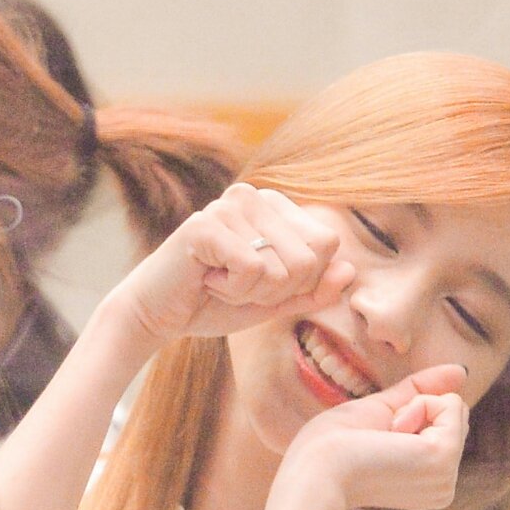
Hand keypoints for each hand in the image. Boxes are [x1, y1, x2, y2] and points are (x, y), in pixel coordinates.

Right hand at [109, 183, 355, 346]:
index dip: (301, 280)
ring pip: (282, 268)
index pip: (327, 244)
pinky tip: (206, 279)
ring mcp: (229, 205)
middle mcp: (255, 195)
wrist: (158, 315)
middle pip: (310, 258)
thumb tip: (351, 270)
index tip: (260, 282)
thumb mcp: (276, 301)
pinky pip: (251, 270)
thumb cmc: (215, 302)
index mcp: (276, 205)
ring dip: (251, 292)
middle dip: (278, 290)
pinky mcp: (206, 224)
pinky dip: (231, 290)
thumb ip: (315, 289)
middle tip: (238, 284)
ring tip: (220, 280)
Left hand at [272, 364, 469, 509]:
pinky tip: (392, 433)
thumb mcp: (383, 411)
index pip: (443, 422)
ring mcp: (447, 477)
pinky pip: (451, 405)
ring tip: (383, 439)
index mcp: (427, 481)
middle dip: (415, 409)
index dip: (409, 412)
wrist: (315, 471)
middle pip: (453, 414)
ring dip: (412, 410)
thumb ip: (420, 391)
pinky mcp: (445, 459)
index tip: (378, 437)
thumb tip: (461, 371)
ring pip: (453, 408)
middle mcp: (443, 486)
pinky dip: (417, 407)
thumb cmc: (333, 446)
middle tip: (380, 437)